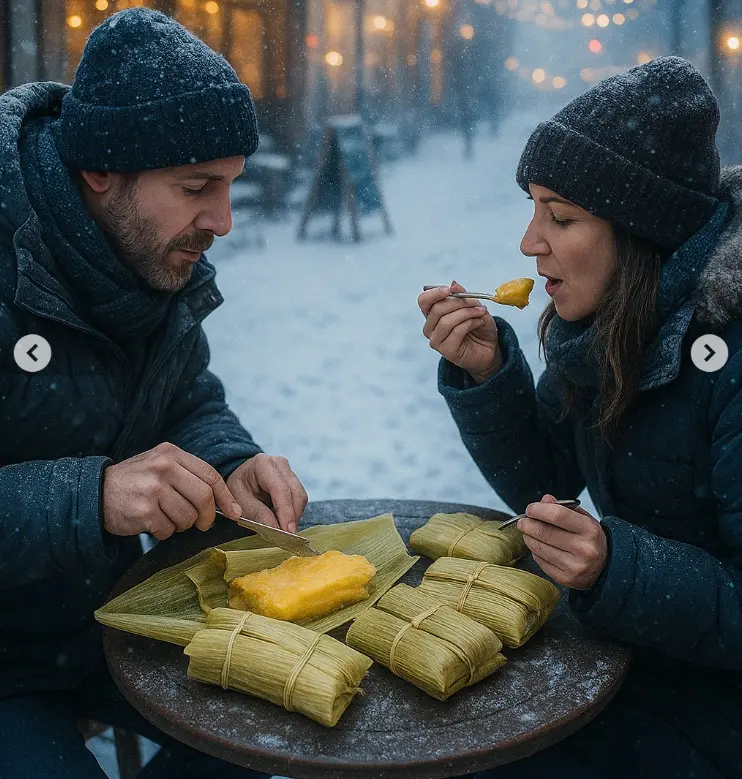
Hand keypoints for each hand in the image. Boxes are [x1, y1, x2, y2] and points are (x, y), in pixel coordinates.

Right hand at [103, 442, 241, 539]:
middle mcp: (163, 468)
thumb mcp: (160, 466)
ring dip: (181, 525)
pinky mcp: (143, 510)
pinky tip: (151, 524)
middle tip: (201, 524)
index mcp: (171, 454)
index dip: (226, 496)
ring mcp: (153, 489)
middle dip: (207, 516)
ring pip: (187, 517)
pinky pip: (167, 529)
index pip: (210, 475)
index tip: (235, 512)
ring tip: (166, 519)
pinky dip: (163, 532)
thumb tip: (224, 503)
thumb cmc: (135, 482)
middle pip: (204, 497)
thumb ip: (188, 476)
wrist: (94, 492)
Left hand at [226, 454, 307, 532]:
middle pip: (296, 493)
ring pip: (301, 497)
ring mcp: (289, 471)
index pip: (281, 489)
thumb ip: (257, 513)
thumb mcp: (239, 501)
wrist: (240, 477)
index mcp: (263, 464)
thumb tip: (276, 529)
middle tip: (286, 537)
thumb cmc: (237, 487)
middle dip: (292, 517)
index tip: (288, 532)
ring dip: (294, 516)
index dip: (286, 512)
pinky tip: (283, 521)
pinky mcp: (294, 480)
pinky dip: (293, 513)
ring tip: (283, 531)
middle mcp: (280, 464)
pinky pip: (299, 499)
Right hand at [418, 280, 501, 382]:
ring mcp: (436, 341)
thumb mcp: (473, 306)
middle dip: (459, 302)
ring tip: (480, 312)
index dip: (434, 293)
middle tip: (475, 302)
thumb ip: (462, 296)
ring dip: (467, 313)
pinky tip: (479, 323)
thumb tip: (453, 284)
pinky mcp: (446, 351)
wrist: (490, 349)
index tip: (450, 289)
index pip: (424, 301)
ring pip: (446, 320)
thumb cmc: (479, 327)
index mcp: (432, 314)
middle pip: (437, 309)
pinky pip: (456, 331)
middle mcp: (430, 328)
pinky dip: (471, 323)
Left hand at [518, 494, 607, 589]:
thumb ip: (563, 508)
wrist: (605, 568)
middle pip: (544, 532)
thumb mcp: (583, 519)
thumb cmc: (590, 539)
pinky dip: (535, 552)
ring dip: (528, 538)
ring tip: (528, 533)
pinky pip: (540, 561)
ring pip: (539, 548)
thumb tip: (544, 500)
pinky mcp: (565, 578)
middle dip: (528, 524)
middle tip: (523, 521)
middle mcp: (583, 549)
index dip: (538, 510)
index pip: (557, 515)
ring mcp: (574, 566)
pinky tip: (539, 547)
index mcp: (589, 530)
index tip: (530, 509)